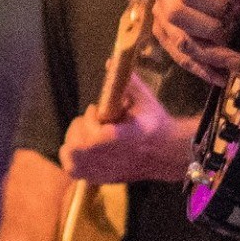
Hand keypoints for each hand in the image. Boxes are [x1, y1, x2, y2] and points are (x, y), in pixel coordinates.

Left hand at [59, 74, 193, 183]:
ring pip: (71, 159)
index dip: (90, 117)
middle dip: (79, 129)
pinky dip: (72, 160)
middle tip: (92, 122)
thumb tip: (110, 62)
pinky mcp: (102, 178)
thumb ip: (127, 83)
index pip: (90, 132)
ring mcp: (104, 170)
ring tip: (86, 136)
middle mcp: (109, 158)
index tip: (97, 110)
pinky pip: (74, 172)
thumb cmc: (156, 124)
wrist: (169, 153)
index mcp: (119, 139)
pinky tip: (83, 150)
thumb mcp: (145, 100)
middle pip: (75, 146)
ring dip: (73, 143)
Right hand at [153, 0, 239, 84]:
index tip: (234, 10)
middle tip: (232, 35)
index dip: (213, 4)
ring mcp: (161, 15)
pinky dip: (201, 70)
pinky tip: (222, 77)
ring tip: (236, 63)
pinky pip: (179, 57)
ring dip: (209, 55)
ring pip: (179, 41)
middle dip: (207, 30)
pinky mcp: (164, 36)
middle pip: (176, 15)